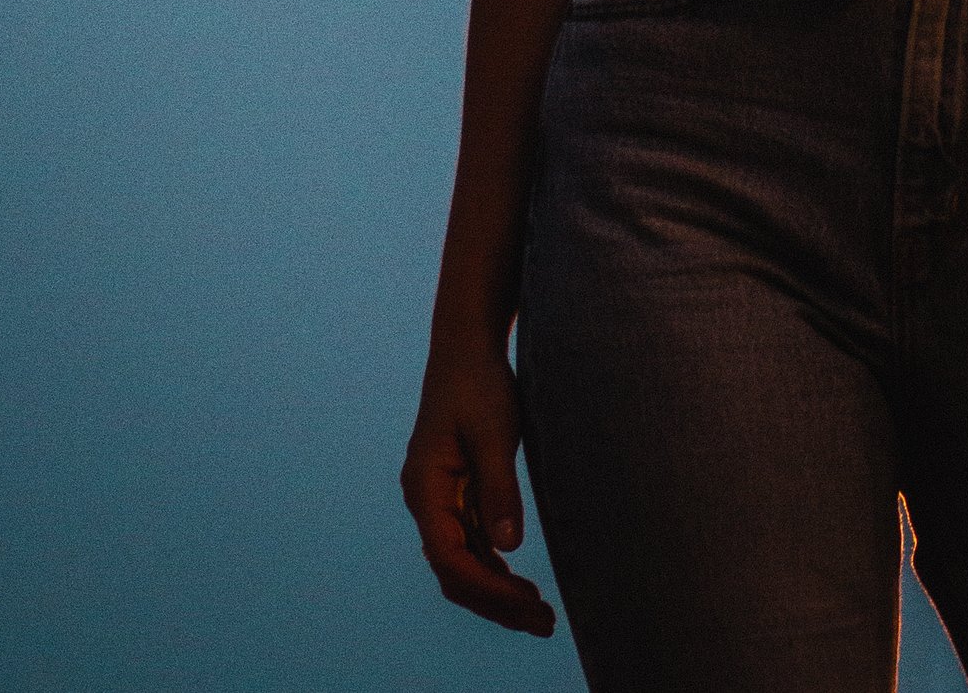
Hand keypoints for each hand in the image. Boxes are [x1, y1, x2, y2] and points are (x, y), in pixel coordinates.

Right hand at [401, 346, 555, 636]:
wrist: (468, 345)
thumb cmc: (479, 382)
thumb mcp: (495, 432)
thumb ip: (499, 488)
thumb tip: (508, 546)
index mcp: (425, 489)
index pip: (450, 557)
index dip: (487, 587)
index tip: (525, 603)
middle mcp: (426, 501)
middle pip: (455, 570)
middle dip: (495, 601)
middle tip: (543, 623)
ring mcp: (439, 499)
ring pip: (463, 562)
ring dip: (497, 590)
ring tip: (539, 614)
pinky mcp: (457, 492)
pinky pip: (471, 543)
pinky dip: (495, 566)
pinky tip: (521, 582)